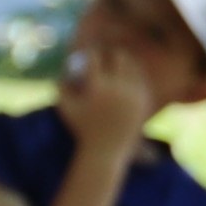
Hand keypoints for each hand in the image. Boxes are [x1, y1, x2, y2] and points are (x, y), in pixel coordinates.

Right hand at [57, 34, 165, 152]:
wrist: (106, 151)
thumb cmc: (82, 130)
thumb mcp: (65, 109)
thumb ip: (61, 88)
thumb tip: (64, 69)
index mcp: (97, 87)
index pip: (95, 58)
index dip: (91, 54)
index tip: (91, 56)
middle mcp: (117, 87)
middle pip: (118, 57)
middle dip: (111, 55)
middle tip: (108, 57)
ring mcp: (133, 94)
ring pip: (132, 67)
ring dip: (125, 63)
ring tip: (119, 65)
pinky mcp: (144, 101)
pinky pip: (141, 81)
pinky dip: (134, 77)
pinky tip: (128, 79)